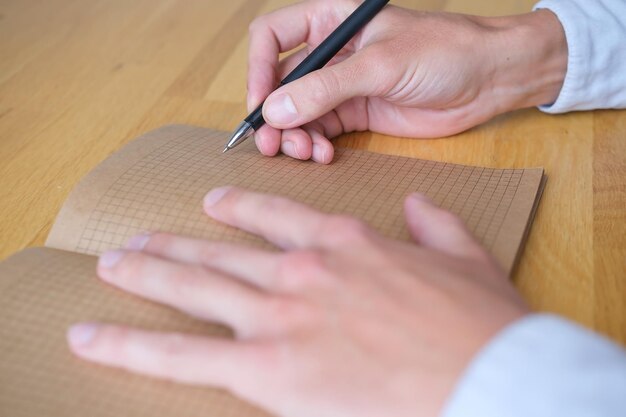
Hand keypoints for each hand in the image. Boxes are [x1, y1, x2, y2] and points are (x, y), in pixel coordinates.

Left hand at [68, 187, 527, 416]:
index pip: (279, 215)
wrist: (489, 377)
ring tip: (112, 267)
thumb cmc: (482, 327)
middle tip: (138, 241)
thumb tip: (420, 205)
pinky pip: (180, 354)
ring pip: (193, 287)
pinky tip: (92, 338)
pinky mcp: (266, 367)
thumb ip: (437, 226)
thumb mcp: (469, 262)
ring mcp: (279, 314)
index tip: (215, 201)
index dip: (241, 205)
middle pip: (221, 251)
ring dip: (147, 275)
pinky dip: (130, 345)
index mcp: (349, 243)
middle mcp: (303, 269)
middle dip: (175, 245)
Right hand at [248, 0, 566, 162]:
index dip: (257, 70)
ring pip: (297, 112)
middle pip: (280, 82)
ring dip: (293, 136)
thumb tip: (276, 109)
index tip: (259, 104)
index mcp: (331, 20)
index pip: (273, 37)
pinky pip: (320, 131)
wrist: (487, 79)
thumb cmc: (444, 50)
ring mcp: (341, 86)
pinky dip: (314, 146)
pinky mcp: (356, 114)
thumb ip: (327, 86)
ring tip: (303, 153)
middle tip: (271, 144)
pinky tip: (322, 155)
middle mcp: (330, 53)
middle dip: (273, 114)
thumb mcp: (381, 63)